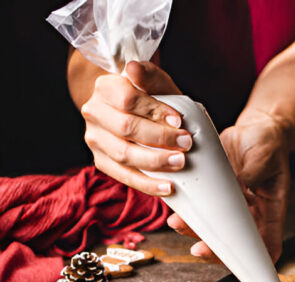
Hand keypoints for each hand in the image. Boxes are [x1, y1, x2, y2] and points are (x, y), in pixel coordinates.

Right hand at [80, 61, 190, 195]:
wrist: (141, 115)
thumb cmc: (154, 99)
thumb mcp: (157, 83)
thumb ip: (150, 75)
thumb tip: (133, 68)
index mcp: (105, 88)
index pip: (127, 99)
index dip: (154, 110)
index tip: (179, 121)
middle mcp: (94, 112)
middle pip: (126, 128)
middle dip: (160, 137)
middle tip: (187, 143)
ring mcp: (95, 139)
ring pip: (123, 154)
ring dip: (155, 161)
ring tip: (180, 163)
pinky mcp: (102, 161)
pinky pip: (124, 176)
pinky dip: (147, 184)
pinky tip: (168, 187)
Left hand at [168, 110, 290, 262]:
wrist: (255, 130)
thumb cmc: (268, 144)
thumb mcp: (264, 157)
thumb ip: (250, 173)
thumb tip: (234, 185)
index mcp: (269, 210)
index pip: (268, 244)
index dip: (257, 262)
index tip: (242, 267)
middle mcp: (249, 213)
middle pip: (233, 242)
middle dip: (214, 249)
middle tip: (199, 249)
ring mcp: (229, 205)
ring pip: (212, 228)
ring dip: (194, 230)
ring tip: (178, 223)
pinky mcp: (213, 193)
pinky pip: (200, 207)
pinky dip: (187, 211)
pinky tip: (175, 208)